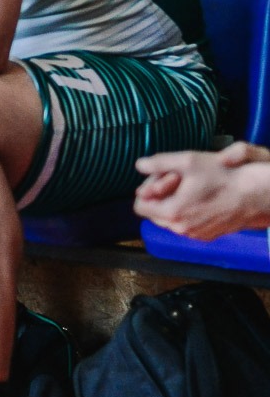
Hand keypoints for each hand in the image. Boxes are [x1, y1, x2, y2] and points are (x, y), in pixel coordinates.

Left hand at [134, 144, 269, 238]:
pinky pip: (187, 224)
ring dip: (173, 203)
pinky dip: (187, 212)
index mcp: (173, 213)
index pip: (140, 206)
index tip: (161, 177)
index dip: (146, 189)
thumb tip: (139, 164)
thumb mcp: (188, 161)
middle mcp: (182, 229)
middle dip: (159, 195)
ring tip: (189, 186)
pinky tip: (199, 197)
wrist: (257, 194)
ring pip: (170, 219)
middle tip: (175, 178)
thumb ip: (159, 163)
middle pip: (154, 213)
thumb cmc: (224, 176)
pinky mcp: (208, 235)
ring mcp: (196, 234)